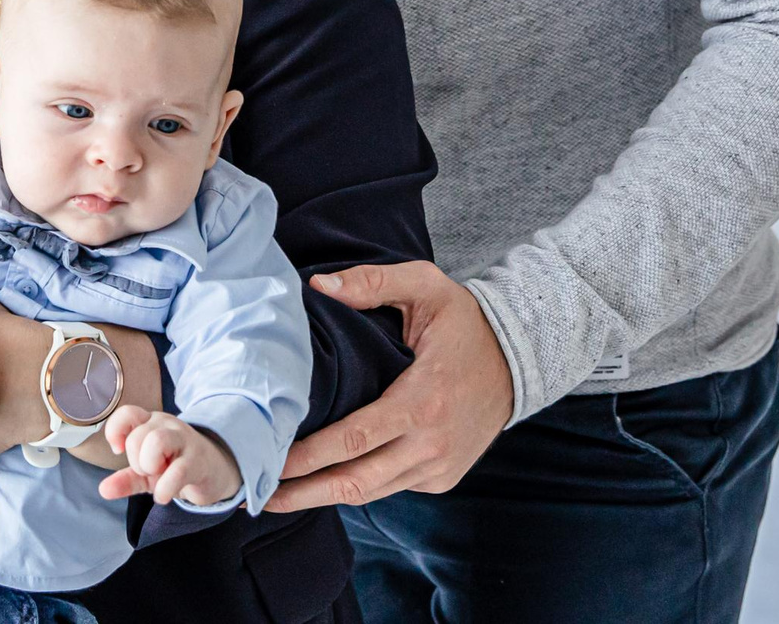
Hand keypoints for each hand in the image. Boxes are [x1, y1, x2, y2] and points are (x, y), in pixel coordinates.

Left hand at [97, 408, 240, 507]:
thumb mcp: (147, 473)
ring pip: (157, 441)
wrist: (213, 472)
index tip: (118, 450)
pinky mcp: (198, 460)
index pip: (127, 413)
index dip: (116, 431)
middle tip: (148, 471)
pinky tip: (163, 495)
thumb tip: (103, 490)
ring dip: (150, 465)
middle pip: (138, 435)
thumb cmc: (175, 466)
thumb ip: (125, 479)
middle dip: (136, 461)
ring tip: (157, 476)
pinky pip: (177, 471)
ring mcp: (184, 440)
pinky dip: (165, 488)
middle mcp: (166, 426)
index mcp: (150, 423)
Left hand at [267, 262, 512, 511]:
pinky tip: (324, 480)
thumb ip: (371, 283)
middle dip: (304, 492)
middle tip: (259, 493)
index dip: (309, 456)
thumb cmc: (464, 321)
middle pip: (356, 482)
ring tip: (280, 494)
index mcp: (423, 401)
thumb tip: (319, 285)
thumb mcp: (424, 286)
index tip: (270, 459)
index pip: (354, 439)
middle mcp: (431, 444)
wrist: (520, 359)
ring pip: (371, 493)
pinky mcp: (442, 477)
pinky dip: (357, 486)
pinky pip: (391, 488)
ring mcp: (439, 466)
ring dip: (325, 496)